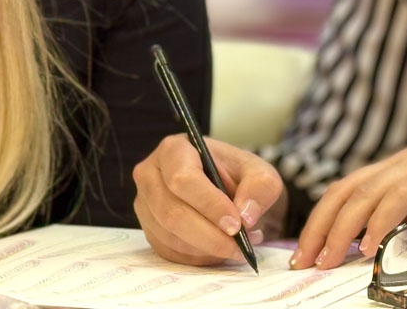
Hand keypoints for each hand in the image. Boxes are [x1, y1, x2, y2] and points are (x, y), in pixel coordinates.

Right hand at [133, 133, 283, 265]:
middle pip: (172, 213)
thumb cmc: (235, 174)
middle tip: (240, 246)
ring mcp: (145, 204)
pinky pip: (169, 252)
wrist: (222, 186)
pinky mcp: (148, 229)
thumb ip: (260, 187)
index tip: (236, 224)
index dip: (209, 205)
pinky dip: (198, 258)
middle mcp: (151, 174)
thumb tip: (246, 216)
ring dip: (207, 249)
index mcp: (174, 149)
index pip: (183, 180)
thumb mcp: (258, 172)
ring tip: (237, 246)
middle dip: (209, 236)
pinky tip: (219, 249)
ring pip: (170, 237)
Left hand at [291, 126, 406, 269]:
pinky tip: (369, 246)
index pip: (344, 193)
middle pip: (342, 193)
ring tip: (327, 260)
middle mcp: (397, 165)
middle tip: (303, 262)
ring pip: (363, 196)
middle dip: (318, 228)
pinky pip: (398, 198)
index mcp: (394, 171)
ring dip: (341, 230)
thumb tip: (384, 250)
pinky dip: (379, 222)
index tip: (306, 253)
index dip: (320, 221)